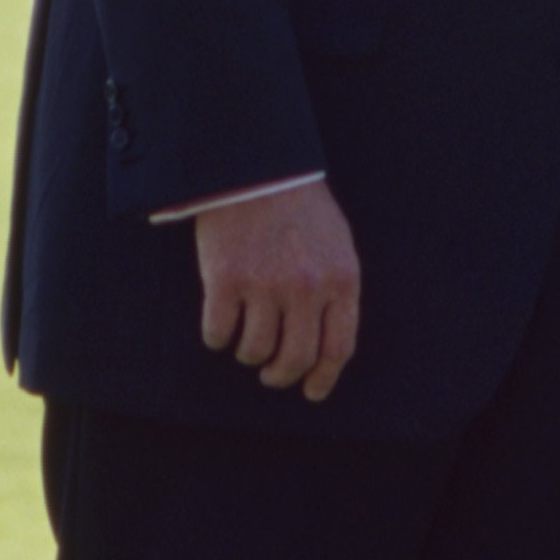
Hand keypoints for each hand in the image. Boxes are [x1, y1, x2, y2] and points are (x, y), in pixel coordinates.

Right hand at [195, 178, 360, 400]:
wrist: (256, 167)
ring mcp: (265, 285)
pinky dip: (218, 338)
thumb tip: (327, 347)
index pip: (338, 348)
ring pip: (254, 351)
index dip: (323, 378)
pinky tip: (220, 327)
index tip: (311, 391)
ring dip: (248, 354)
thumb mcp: (337, 245)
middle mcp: (306, 288)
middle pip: (295, 358)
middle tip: (271, 375)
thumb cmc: (299, 207)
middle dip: (281, 376)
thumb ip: (336, 291)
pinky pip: (219, 333)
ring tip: (245, 341)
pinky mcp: (224, 281)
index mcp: (340, 279)